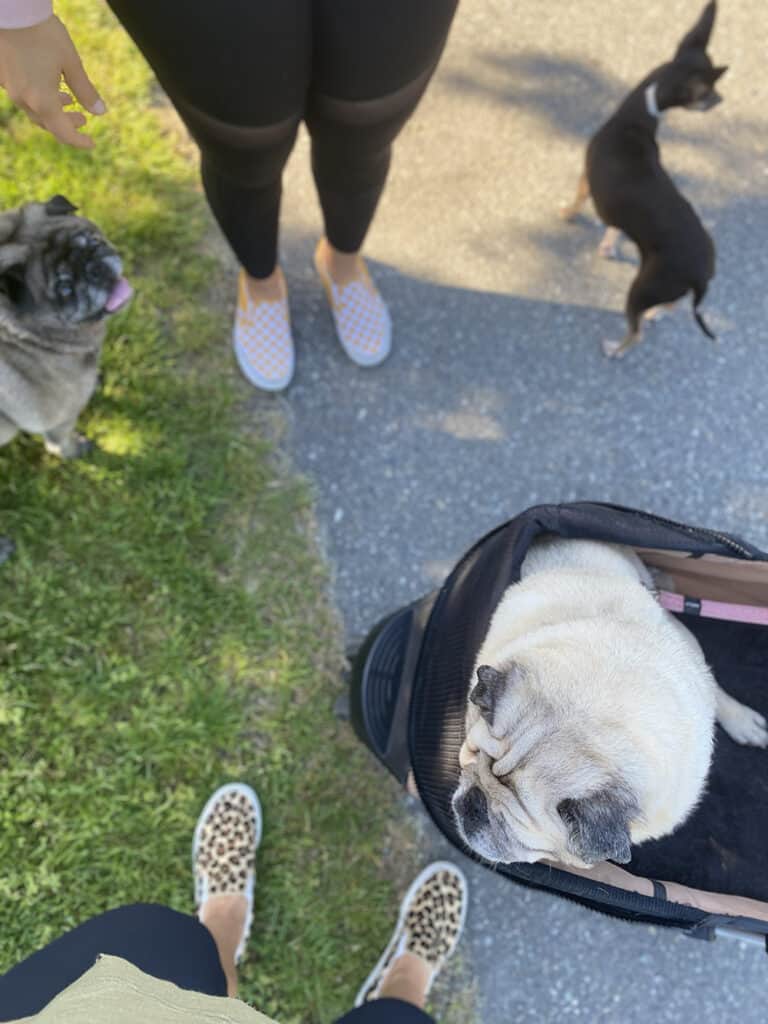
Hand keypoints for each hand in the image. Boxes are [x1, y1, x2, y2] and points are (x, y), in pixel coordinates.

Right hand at [0, 15, 105, 148]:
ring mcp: (10, 88)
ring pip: (34, 110)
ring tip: (68, 100)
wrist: (10, 10)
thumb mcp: (71, 62)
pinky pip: (23, 96)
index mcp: (42, 101)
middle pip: (48, 124)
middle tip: (83, 119)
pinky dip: (39, 98)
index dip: (79, 141)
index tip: (92, 144)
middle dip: (67, 124)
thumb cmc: (44, 33)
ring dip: (53, 110)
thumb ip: (85, 90)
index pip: (64, 133)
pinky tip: (48, 84)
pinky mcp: (3, 77)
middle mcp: (24, 99)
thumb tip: (101, 112)